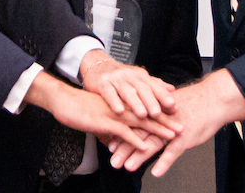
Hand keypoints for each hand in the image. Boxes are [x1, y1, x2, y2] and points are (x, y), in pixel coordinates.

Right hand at [24, 71, 181, 149]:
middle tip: (180, 126)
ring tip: (170, 135)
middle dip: (166, 119)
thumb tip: (125, 128)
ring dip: (156, 128)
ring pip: (139, 120)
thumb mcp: (103, 109)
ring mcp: (114, 112)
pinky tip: (143, 146)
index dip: (162, 109)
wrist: (64, 100)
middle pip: (148, 111)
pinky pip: (122, 131)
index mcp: (122, 99)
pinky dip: (134, 139)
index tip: (177, 115)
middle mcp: (121, 104)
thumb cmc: (83, 105)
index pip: (146, 103)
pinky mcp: (104, 121)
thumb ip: (116, 115)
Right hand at [80, 49, 175, 117]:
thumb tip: (172, 90)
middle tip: (158, 114)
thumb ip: (154, 85)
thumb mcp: (137, 79)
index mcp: (141, 76)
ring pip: (127, 91)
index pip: (155, 86)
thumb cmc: (120, 76)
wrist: (96, 64)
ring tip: (142, 115)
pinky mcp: (102, 83)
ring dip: (135, 103)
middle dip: (151, 101)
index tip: (174, 107)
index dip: (164, 96)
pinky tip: (119, 110)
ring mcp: (116, 79)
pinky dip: (114, 101)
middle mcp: (130, 76)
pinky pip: (109, 93)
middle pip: (142, 89)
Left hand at [110, 69, 244, 175]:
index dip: (122, 133)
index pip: (134, 123)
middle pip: (139, 134)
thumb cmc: (192, 103)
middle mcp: (161, 119)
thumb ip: (157, 112)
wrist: (213, 99)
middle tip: (113, 160)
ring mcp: (172, 128)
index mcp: (155, 110)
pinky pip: (173, 151)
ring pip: (152, 143)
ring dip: (139, 156)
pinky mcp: (185, 137)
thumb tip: (145, 119)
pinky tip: (156, 172)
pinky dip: (164, 162)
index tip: (110, 144)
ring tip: (128, 166)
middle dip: (125, 147)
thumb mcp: (171, 105)